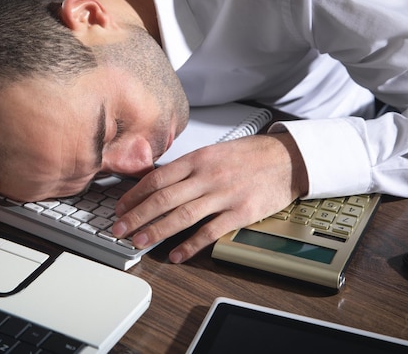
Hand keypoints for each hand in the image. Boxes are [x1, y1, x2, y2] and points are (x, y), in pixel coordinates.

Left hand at [111, 133, 307, 262]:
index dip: (135, 195)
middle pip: (163, 198)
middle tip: (119, 229)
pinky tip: (176, 255)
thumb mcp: (214, 151)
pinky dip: (190, 246)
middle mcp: (207, 175)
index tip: (121, 207)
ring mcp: (224, 194)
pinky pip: (210, 232)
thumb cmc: (250, 155)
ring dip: (156, 231)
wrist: (288, 158)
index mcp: (198, 158)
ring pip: (182, 216)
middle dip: (137, 215)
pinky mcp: (240, 212)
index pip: (157, 178)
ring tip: (139, 242)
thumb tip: (159, 183)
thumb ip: (189, 167)